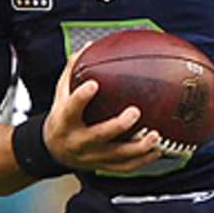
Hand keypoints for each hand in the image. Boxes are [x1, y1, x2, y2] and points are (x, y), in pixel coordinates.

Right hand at [43, 53, 162, 173]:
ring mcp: (92, 157)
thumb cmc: (62, 116)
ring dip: (139, 148)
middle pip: (99, 135)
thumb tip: (89, 45)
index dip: (81, 98)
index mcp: (65, 122)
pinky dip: (143, 160)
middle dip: (118, 125)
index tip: (94, 84)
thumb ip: (73, 72)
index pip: (71, 109)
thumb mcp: (61, 95)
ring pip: (117, 155)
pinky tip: (159, 150)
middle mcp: (78, 142)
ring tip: (156, 136)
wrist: (55, 151)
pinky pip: (125, 167)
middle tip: (135, 111)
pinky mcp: (103, 166)